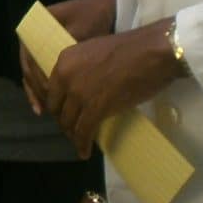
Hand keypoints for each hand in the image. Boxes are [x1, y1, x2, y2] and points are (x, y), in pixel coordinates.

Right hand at [21, 0, 116, 116]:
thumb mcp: (79, 33)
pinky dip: (46, 86)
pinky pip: (43, 70)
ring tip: (45, 111)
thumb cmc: (93, 17)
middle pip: (28, 68)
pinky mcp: (51, 50)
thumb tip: (59, 80)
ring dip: (38, 91)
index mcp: (33, 27)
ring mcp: (40, 44)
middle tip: (44, 110)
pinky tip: (48, 103)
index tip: (47, 96)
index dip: (35, 79)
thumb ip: (68, 52)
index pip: (29, 59)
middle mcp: (32, 36)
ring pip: (34, 72)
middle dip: (35, 90)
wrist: (106, 4)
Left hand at [43, 19, 180, 157]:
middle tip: (73, 128)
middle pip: (57, 108)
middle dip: (64, 120)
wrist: (151, 52)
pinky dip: (82, 144)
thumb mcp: (94, 52)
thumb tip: (83, 86)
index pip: (52, 90)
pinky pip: (83, 132)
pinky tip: (85, 152)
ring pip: (68, 122)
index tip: (66, 112)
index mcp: (65, 60)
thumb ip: (82, 68)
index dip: (58, 104)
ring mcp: (79, 94)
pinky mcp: (95, 109)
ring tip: (79, 141)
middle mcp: (66, 77)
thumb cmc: (131, 49)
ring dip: (73, 135)